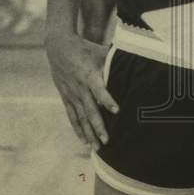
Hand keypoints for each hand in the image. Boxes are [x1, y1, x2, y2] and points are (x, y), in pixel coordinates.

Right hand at [46, 30, 117, 148]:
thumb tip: (135, 64)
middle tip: (107, 141)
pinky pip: (72, 116)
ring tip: (97, 147)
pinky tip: (84, 141)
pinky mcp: (65, 97)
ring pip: (80, 117)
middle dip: (98, 126)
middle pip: (89, 110)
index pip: (99, 90)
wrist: (58, 47)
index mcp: (88, 74)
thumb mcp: (99, 52)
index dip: (107, 100)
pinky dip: (78, 129)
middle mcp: (79, 87)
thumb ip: (113, 62)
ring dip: (89, 133)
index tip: (117, 111)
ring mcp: (71, 94)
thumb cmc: (84, 48)